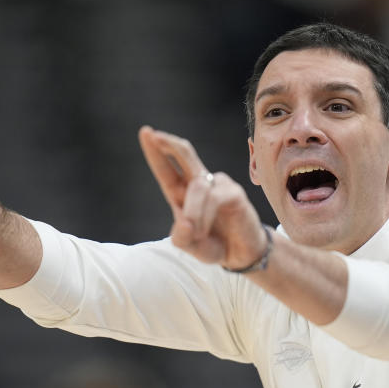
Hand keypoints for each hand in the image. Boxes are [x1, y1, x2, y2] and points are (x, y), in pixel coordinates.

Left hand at [138, 126, 266, 269]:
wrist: (241, 255)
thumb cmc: (214, 245)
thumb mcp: (190, 246)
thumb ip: (181, 238)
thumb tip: (185, 222)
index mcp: (183, 193)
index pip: (166, 169)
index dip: (156, 151)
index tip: (146, 132)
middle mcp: (199, 184)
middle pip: (184, 155)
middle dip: (168, 144)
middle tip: (154, 135)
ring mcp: (218, 185)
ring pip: (197, 187)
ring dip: (193, 213)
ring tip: (195, 235)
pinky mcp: (234, 193)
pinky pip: (213, 198)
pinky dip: (204, 216)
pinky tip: (204, 231)